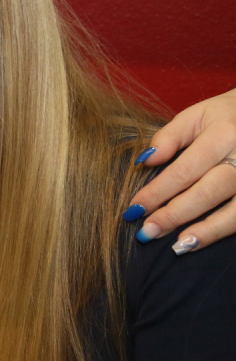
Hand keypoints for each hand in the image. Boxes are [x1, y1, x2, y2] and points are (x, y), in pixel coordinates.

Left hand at [127, 88, 235, 251]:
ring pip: (232, 212)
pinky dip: (222, 231)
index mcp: (222, 135)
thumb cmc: (226, 115)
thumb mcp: (197, 114)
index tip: (134, 208)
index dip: (157, 192)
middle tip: (147, 232)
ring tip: (175, 245)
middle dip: (173, 215)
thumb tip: (145, 161)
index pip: (183, 171)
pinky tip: (198, 241)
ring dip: (203, 232)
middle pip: (205, 193)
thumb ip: (170, 137)